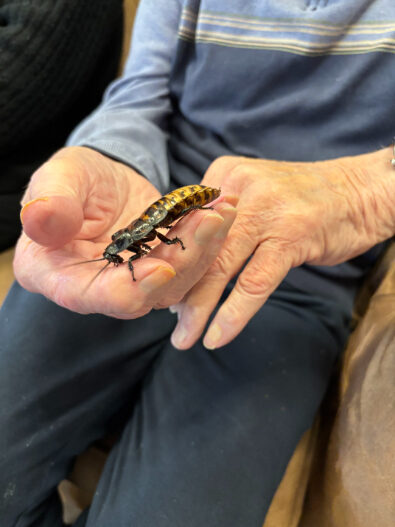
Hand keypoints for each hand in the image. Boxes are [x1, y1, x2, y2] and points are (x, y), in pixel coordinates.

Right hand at [14, 147, 236, 316]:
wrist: (100, 177)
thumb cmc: (72, 178)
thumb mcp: (58, 178)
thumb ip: (50, 201)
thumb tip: (40, 219)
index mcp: (60, 276)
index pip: (97, 297)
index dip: (132, 289)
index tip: (163, 266)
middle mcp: (101, 287)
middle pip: (148, 292)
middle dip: (184, 260)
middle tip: (210, 221)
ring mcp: (135, 280)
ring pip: (177, 280)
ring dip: (204, 248)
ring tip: (222, 210)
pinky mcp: (162, 265)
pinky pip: (190, 261)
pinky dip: (210, 238)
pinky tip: (223, 209)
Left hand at [170, 152, 394, 349]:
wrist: (361, 191)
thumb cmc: (304, 202)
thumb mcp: (255, 196)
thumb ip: (222, 220)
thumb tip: (190, 265)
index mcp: (222, 177)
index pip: (183, 225)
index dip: (170, 263)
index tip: (161, 293)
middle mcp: (237, 189)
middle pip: (197, 247)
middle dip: (178, 290)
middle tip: (166, 320)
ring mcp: (265, 210)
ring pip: (220, 267)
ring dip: (199, 309)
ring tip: (184, 339)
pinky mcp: (290, 234)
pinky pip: (254, 282)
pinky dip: (234, 313)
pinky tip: (218, 336)